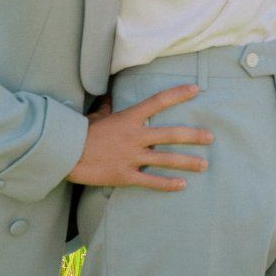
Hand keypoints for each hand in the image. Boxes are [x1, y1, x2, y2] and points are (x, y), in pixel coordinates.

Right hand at [72, 85, 213, 190]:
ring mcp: (131, 157)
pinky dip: (167, 184)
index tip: (196, 90)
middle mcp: (135, 136)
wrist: (65, 154)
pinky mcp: (125, 176)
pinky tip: (182, 185)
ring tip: (204, 164)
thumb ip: (107, 106)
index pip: (158, 101)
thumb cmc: (80, 132)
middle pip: (171, 134)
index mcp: (129, 118)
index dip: (178, 94)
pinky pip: (150, 181)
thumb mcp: (96, 115)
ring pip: (166, 159)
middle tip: (211, 137)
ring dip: (187, 162)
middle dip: (194, 136)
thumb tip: (108, 96)